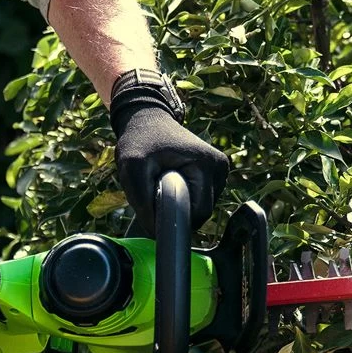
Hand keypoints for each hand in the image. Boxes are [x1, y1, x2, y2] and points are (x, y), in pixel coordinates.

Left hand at [110, 72, 228, 234]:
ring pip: (201, 207)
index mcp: (208, 165)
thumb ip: (142, 202)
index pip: (198, 213)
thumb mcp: (132, 168)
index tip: (155, 210)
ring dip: (180, 203)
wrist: (147, 119)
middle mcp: (219, 167)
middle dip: (177, 210)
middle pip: (201, 212)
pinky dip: (185, 196)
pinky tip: (172, 181)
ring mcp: (219, 170)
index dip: (176, 219)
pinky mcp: (215, 173)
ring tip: (162, 184)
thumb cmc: (139, 141)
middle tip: (155, 194)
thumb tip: (156, 233)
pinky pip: (200, 198)